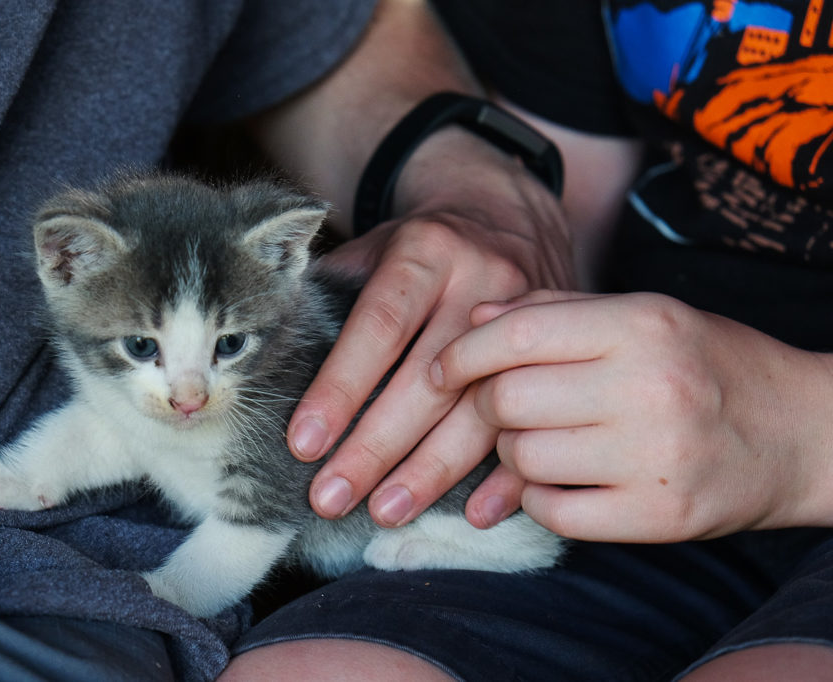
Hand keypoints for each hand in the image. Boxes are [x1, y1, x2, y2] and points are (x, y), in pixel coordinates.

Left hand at [287, 130, 574, 525]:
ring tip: (385, 511)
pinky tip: (472, 515)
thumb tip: (276, 359)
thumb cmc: (423, 246)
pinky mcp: (559, 355)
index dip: (341, 388)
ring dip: (431, 470)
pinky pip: (537, 423)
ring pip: (480, 408)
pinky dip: (507, 475)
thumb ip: (333, 294)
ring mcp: (527, 324)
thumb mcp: (377, 246)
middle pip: (427, 378)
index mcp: (426, 252)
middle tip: (330, 497)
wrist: (510, 216)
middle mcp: (481, 285)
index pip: (379, 327)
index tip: (304, 443)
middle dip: (375, 446)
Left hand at [432, 289, 832, 541]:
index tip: (442, 370)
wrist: (803, 432)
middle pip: (508, 400)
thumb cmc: (709, 364)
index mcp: (640, 324)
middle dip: (487, 407)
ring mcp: (655, 456)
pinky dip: (539, 501)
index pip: (518, 335)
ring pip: (523, 458)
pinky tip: (561, 483)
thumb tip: (475, 317)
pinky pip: (554, 513)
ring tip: (541, 443)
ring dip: (513, 454)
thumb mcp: (643, 316)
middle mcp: (648, 385)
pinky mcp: (660, 516)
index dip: (463, 354)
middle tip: (502, 411)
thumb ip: (555, 311)